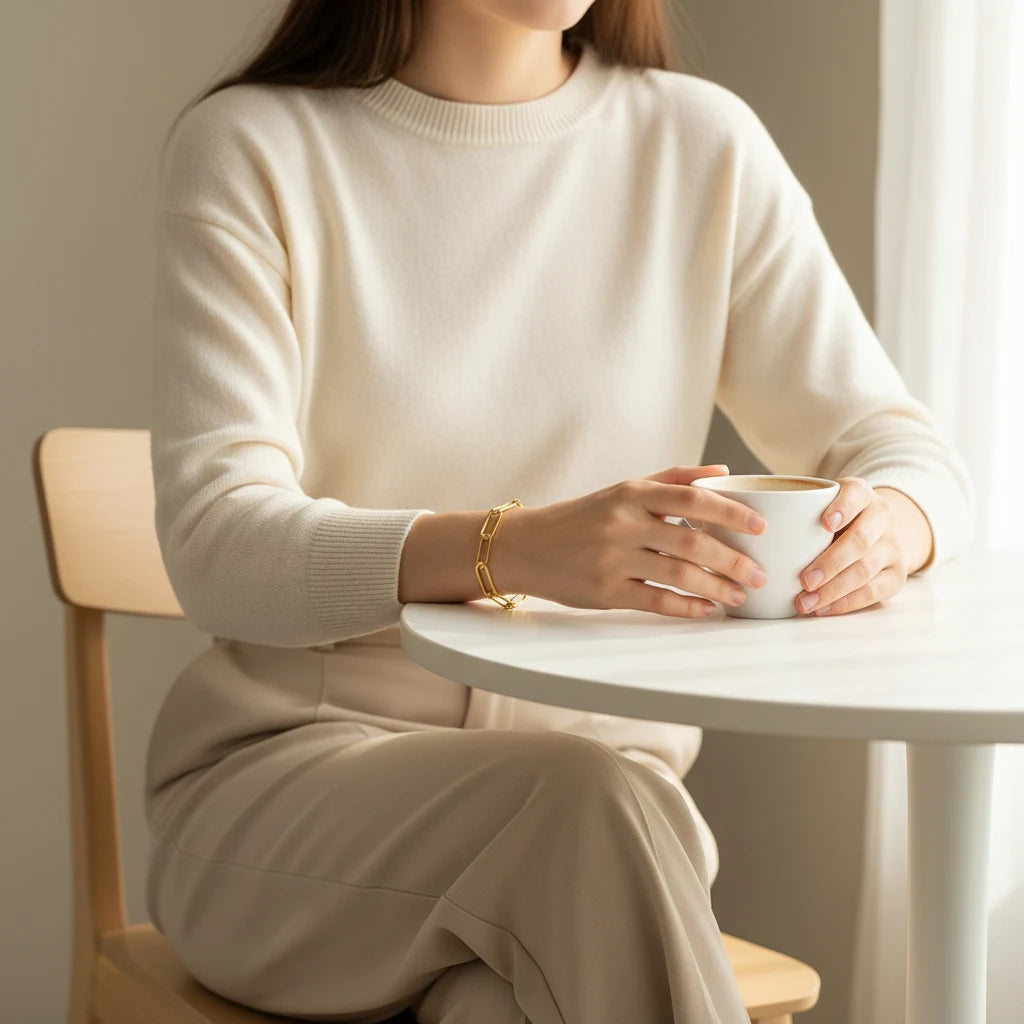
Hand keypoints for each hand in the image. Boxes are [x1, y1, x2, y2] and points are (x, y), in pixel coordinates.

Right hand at [492, 464, 769, 618]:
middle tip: (761, 573)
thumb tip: (723, 472)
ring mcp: (613, 559)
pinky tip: (708, 611)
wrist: (526, 547)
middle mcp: (622, 524)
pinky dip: (688, 608)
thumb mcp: (622, 490)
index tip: (761, 526)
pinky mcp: (605, 592)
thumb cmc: (581, 518)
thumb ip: (672, 480)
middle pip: (692, 542)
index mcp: (631, 494)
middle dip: (734, 561)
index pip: (692, 498)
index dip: (731, 511)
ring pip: (679, 576)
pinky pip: (655, 602)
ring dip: (718, 587)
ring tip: (741, 594)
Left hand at [794, 477, 932, 616]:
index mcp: (861, 494)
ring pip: (866, 569)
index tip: (825, 523)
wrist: (878, 532)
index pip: (855, 494)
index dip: (843, 508)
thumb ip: (792, 510)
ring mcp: (892, 546)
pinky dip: (845, 603)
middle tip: (804, 580)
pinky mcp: (896, 574)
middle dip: (831, 562)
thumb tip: (740, 528)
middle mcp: (881, 517)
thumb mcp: (819, 505)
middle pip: (860, 540)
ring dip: (833, 589)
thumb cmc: (833, 519)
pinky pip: (874, 592)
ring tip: (805, 602)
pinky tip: (822, 609)